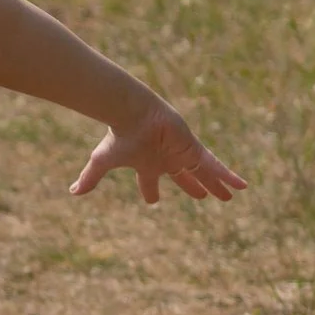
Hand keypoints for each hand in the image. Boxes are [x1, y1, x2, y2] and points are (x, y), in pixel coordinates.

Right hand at [69, 103, 248, 204]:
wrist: (133, 114)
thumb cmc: (119, 137)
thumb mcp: (103, 162)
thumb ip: (90, 178)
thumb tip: (71, 192)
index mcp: (146, 165)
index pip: (149, 182)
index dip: (151, 192)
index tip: (152, 200)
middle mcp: (166, 160)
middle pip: (183, 178)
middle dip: (192, 187)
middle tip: (202, 197)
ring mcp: (183, 155)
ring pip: (203, 174)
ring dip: (216, 186)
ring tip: (229, 197)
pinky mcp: (195, 150)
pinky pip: (216, 167)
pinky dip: (229, 177)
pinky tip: (242, 187)